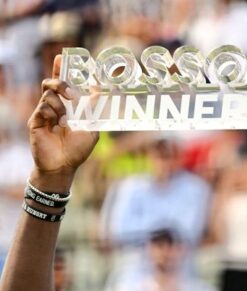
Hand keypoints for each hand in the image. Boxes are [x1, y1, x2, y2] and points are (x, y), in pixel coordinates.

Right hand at [28, 55, 98, 190]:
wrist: (63, 167)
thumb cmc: (77, 150)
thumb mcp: (92, 128)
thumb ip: (94, 110)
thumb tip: (101, 91)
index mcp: (67, 107)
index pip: (62, 83)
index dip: (60, 69)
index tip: (63, 57)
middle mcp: (54, 107)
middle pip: (52, 82)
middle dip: (62, 82)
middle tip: (72, 94)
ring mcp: (44, 113)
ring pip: (48, 93)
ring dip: (60, 103)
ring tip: (65, 119)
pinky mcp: (36, 120)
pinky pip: (43, 106)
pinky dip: (52, 112)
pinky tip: (57, 124)